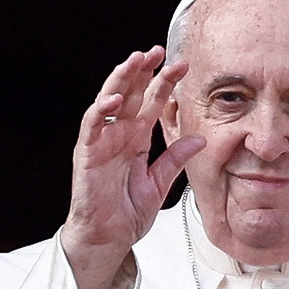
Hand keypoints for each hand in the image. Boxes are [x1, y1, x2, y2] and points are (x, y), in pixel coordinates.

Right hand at [64, 46, 205, 288]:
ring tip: (136, 60)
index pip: (152, 103)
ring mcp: (101, 141)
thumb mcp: (160, 183)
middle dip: (143, 71)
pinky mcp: (87, 153)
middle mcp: (118, 134)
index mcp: (136, 138)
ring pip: (109, 101)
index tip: (184, 66)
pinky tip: (114, 98)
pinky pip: (92, 126)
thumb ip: (176, 159)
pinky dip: (101, 110)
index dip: (165, 83)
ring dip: (121, 79)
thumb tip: (201, 138)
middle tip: (159, 50)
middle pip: (131, 94)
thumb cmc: (127, 212)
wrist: (108, 238)